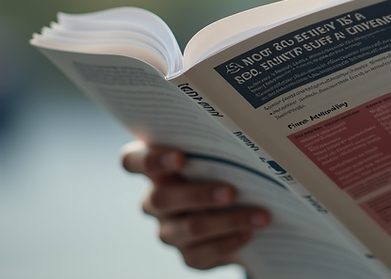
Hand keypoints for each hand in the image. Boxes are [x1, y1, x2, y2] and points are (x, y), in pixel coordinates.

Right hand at [120, 141, 270, 269]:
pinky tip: (250, 232)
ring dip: (227, 221)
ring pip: (189, 228)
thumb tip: (244, 137)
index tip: (180, 156)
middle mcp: (155, 200)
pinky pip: (203, 253)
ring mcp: (169, 230)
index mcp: (156, 170)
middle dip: (197, 195)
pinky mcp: (189, 255)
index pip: (132, 161)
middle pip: (161, 199)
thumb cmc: (226, 172)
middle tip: (231, 192)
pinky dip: (229, 242)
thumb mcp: (219, 158)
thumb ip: (216, 148)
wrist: (241, 212)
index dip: (150, 160)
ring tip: (258, 215)